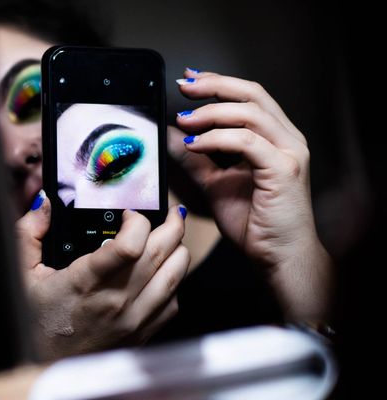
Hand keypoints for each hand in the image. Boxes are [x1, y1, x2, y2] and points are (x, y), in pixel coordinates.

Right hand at [16, 191, 189, 359]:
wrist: (46, 369)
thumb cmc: (35, 321)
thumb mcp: (22, 274)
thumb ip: (29, 233)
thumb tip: (45, 202)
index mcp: (86, 282)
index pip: (129, 245)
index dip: (137, 220)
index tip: (128, 213)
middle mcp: (116, 301)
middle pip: (161, 254)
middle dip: (171, 225)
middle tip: (168, 212)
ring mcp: (133, 319)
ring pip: (175, 276)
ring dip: (178, 250)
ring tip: (172, 236)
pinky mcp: (142, 333)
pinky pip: (172, 302)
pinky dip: (173, 282)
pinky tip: (161, 272)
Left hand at [170, 70, 332, 320]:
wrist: (278, 257)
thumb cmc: (254, 223)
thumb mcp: (216, 184)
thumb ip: (196, 159)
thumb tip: (172, 136)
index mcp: (274, 138)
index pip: (248, 97)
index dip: (218, 83)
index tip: (189, 80)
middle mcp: (287, 139)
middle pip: (252, 94)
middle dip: (214, 86)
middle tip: (184, 86)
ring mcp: (289, 152)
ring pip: (249, 113)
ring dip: (211, 112)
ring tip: (183, 120)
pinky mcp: (284, 169)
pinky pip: (246, 142)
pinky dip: (215, 139)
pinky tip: (193, 143)